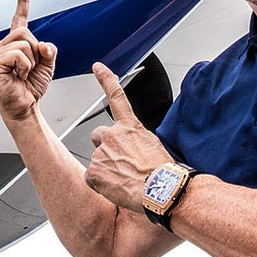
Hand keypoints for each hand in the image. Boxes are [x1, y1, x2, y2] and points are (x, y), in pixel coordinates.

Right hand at [0, 0, 56, 122]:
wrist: (24, 107)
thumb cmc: (31, 87)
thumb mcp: (47, 65)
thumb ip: (48, 50)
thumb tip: (43, 45)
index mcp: (15, 44)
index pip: (19, 19)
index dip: (22, 3)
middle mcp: (3, 46)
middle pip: (25, 32)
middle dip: (35, 50)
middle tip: (30, 67)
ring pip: (24, 44)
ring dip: (31, 62)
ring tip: (23, 74)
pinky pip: (19, 55)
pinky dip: (25, 67)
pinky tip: (18, 76)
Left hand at [85, 62, 172, 210]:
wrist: (163, 189)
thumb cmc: (164, 172)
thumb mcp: (155, 146)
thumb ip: (138, 142)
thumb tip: (135, 150)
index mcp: (130, 127)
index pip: (116, 97)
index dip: (106, 80)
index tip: (97, 67)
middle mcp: (112, 135)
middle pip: (97, 135)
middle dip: (105, 147)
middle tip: (121, 163)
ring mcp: (101, 153)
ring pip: (97, 160)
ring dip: (107, 169)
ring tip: (126, 179)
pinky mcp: (94, 171)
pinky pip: (92, 178)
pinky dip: (101, 184)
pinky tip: (117, 188)